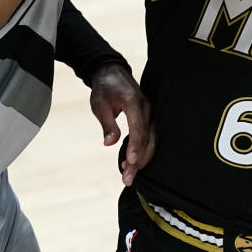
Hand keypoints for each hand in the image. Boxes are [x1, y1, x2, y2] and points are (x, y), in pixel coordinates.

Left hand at [89, 63, 155, 185]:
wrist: (112, 72)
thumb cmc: (105, 88)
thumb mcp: (100, 104)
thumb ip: (107, 124)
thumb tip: (110, 143)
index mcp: (134, 103)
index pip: (138, 128)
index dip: (135, 147)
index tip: (131, 163)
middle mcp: (146, 108)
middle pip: (147, 138)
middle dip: (138, 160)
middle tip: (127, 179)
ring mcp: (149, 113)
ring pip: (151, 140)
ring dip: (142, 158)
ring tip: (129, 175)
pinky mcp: (147, 117)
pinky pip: (149, 136)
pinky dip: (143, 151)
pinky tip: (133, 162)